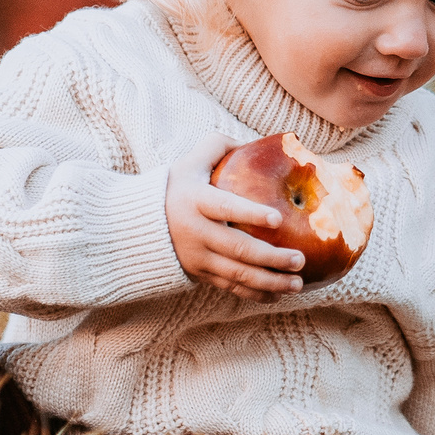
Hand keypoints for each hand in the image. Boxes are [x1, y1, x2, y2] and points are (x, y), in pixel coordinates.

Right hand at [164, 132, 305, 298]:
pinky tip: (278, 295)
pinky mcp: (199, 274)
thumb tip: (252, 140)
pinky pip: (230, 287)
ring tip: (298, 283)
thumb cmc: (173, 188)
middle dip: (270, 258)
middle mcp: (197, 232)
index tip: (278, 219)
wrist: (135, 226)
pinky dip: (254, 294)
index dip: (250, 213)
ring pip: (236, 274)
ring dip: (269, 281)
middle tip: (299, 260)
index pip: (225, 207)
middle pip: (237, 249)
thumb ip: (218, 146)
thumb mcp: (189, 163)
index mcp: (196, 201)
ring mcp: (198, 257)